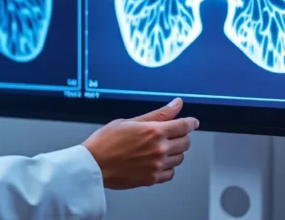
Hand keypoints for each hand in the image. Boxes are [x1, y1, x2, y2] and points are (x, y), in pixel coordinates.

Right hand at [81, 98, 198, 189]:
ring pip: (180, 158)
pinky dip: (168, 167)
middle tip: (171, 134)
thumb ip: (158, 114)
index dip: (190, 122)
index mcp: (154, 132)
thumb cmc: (105, 142)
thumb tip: (176, 105)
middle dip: (181, 136)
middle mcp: (159, 149)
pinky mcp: (152, 179)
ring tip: (159, 148)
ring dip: (174, 152)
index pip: (184, 126)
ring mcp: (157, 165)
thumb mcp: (130, 121)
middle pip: (186, 142)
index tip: (192, 122)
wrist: (93, 165)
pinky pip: (171, 173)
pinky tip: (156, 161)